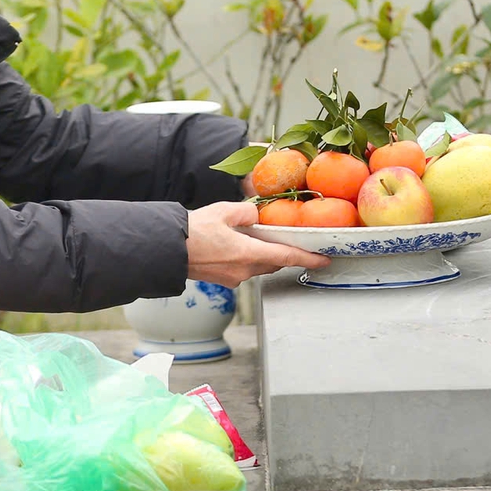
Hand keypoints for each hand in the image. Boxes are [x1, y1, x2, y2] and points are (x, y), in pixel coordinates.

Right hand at [186, 202, 328, 285]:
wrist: (166, 249)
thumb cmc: (193, 231)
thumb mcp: (224, 211)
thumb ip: (247, 212)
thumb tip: (255, 217)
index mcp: (248, 254)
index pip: (287, 257)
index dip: (309, 258)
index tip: (324, 260)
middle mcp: (244, 270)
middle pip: (274, 262)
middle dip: (283, 252)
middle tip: (288, 239)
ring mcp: (233, 278)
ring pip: (258, 266)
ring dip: (262, 254)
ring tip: (255, 237)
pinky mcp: (222, 280)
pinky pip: (243, 268)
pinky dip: (247, 258)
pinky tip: (236, 245)